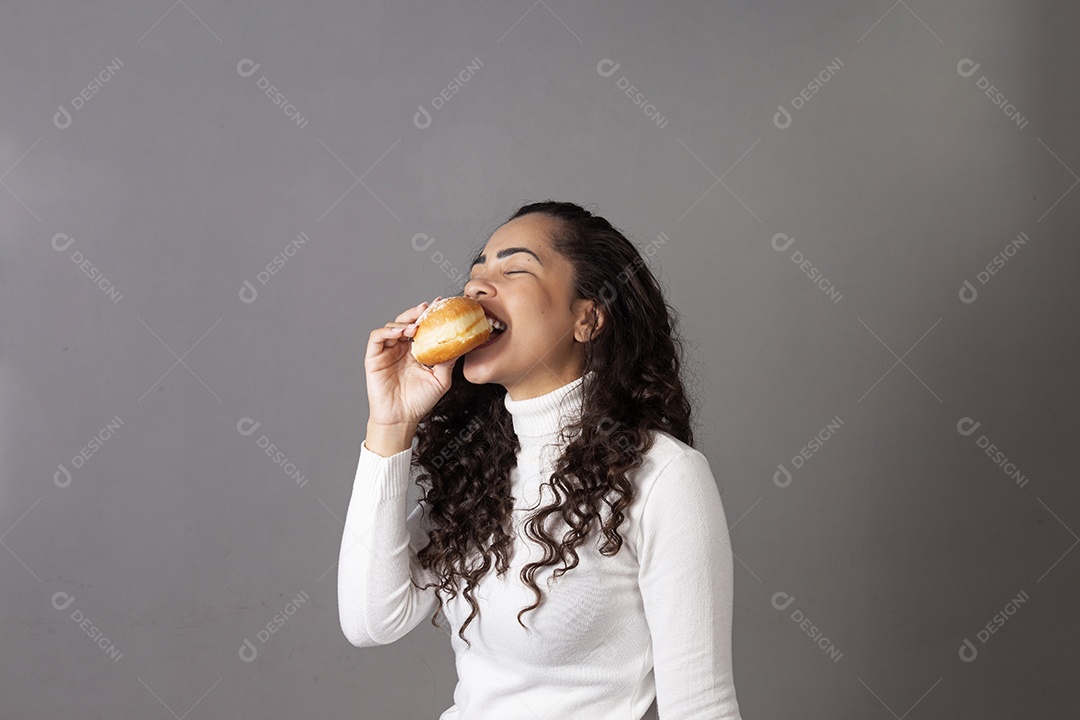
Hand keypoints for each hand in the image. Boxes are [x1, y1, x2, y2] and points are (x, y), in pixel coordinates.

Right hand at [364, 297, 453, 426]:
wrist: (401, 419)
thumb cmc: (419, 401)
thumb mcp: (440, 379)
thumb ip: (449, 361)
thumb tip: (462, 345)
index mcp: (416, 351)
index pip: (423, 327)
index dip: (430, 315)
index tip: (441, 305)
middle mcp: (401, 348)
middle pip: (407, 322)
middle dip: (417, 312)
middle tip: (428, 308)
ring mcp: (387, 351)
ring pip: (393, 326)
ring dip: (404, 322)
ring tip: (416, 326)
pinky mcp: (374, 357)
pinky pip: (377, 337)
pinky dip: (387, 331)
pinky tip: (399, 332)